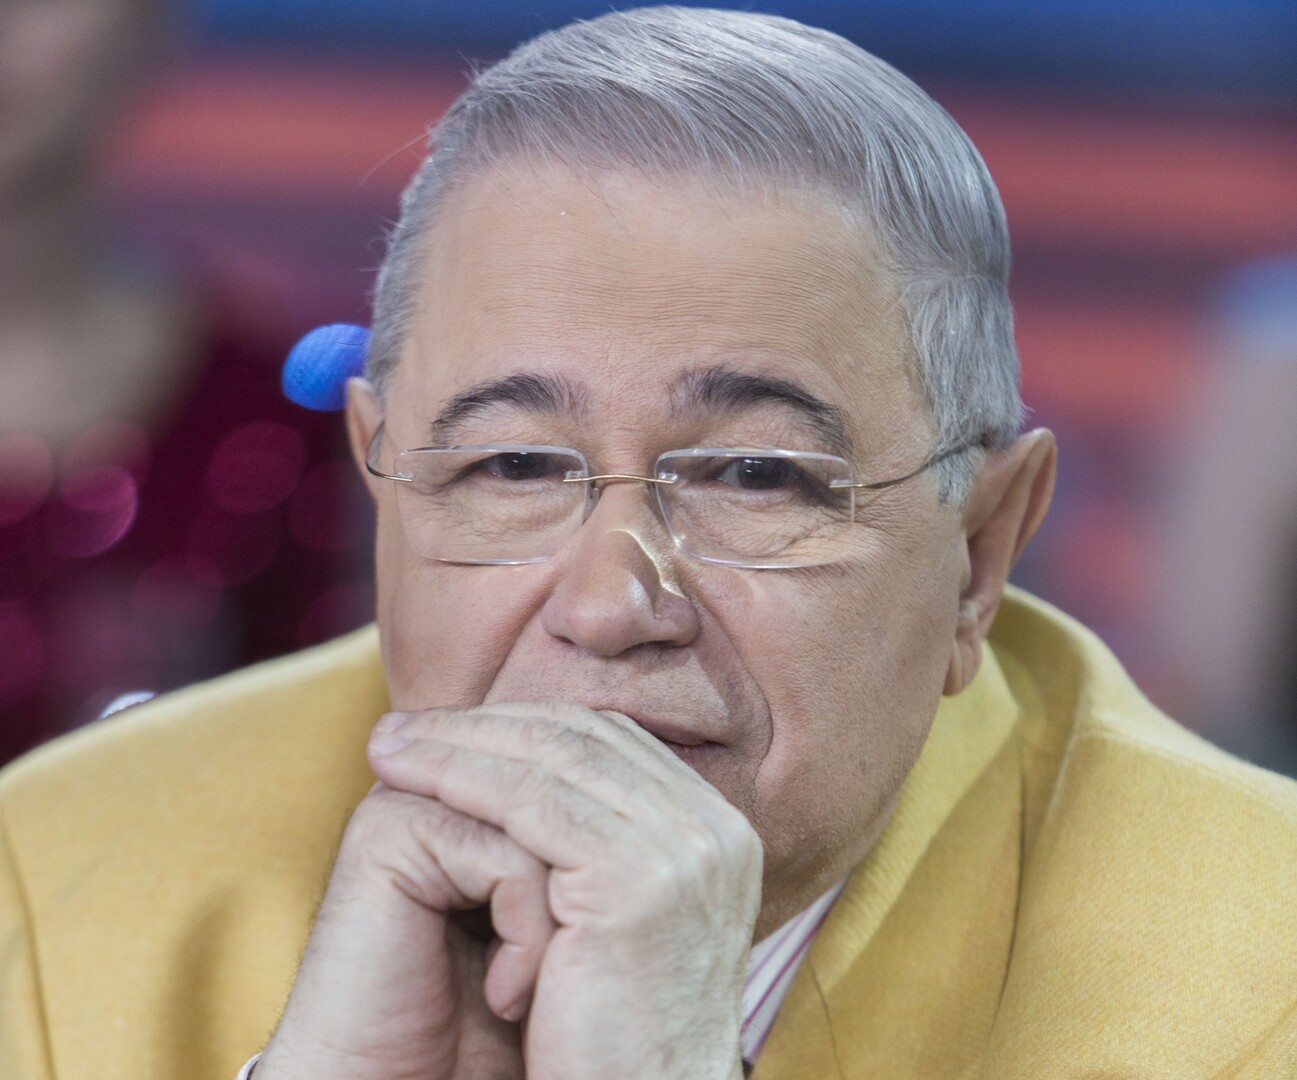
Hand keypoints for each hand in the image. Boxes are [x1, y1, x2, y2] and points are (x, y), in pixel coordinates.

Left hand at [256, 703, 761, 1079]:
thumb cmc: (609, 1039)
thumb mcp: (619, 926)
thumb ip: (600, 851)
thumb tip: (529, 785)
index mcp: (718, 833)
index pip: (610, 743)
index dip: (522, 727)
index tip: (449, 731)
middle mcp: (717, 830)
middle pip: (583, 736)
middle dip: (484, 724)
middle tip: (403, 727)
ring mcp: (685, 850)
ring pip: (551, 759)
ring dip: (457, 744)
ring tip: (388, 748)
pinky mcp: (638, 878)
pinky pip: (529, 803)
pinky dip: (460, 780)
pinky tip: (408, 780)